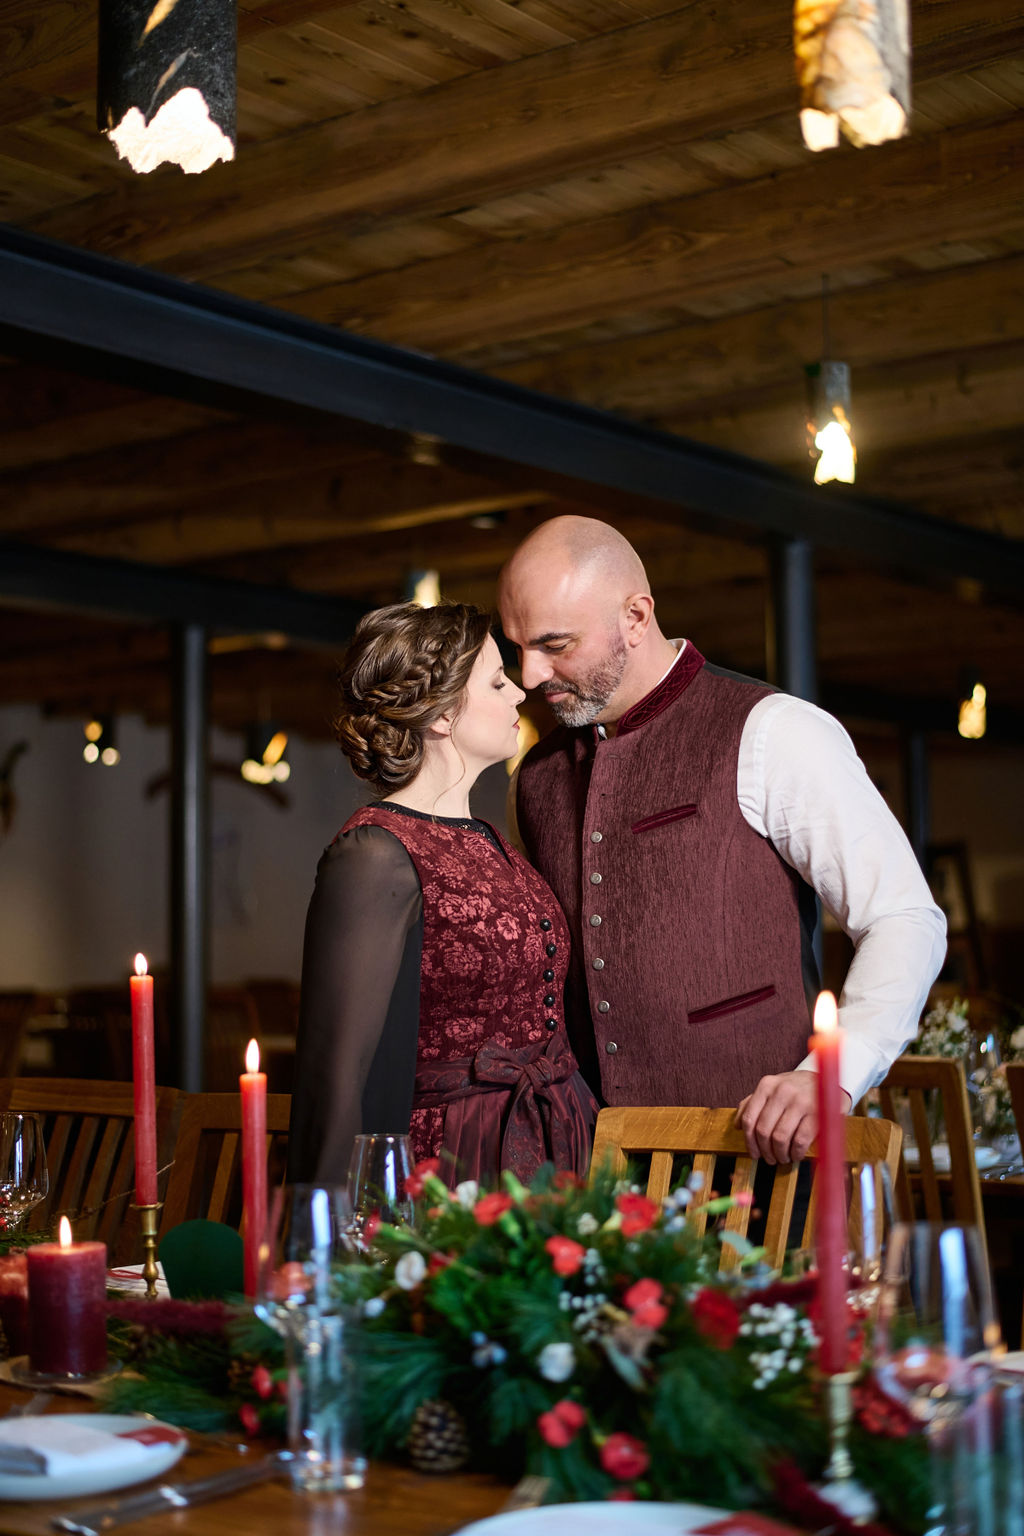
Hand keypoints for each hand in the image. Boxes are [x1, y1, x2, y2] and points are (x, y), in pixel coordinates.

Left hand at [736, 1069, 851, 1164]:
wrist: (827, 1081)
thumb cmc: (795, 1089)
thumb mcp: (772, 1089)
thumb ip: (753, 1103)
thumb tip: (737, 1125)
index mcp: (767, 1085)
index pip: (749, 1119)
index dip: (749, 1141)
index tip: (754, 1153)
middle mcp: (781, 1091)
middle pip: (763, 1131)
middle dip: (765, 1151)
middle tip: (769, 1159)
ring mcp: (800, 1102)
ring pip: (779, 1138)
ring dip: (779, 1154)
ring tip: (782, 1158)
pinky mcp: (816, 1114)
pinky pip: (799, 1141)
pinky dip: (795, 1153)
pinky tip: (795, 1155)